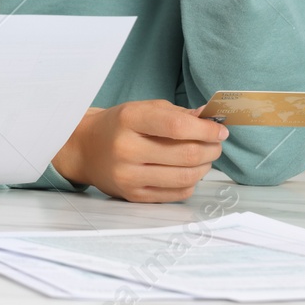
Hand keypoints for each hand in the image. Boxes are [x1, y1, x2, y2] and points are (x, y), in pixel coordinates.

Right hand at [51, 100, 226, 202]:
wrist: (85, 149)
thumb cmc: (118, 126)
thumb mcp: (141, 108)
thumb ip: (176, 113)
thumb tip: (209, 119)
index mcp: (129, 120)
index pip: (177, 126)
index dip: (206, 129)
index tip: (220, 129)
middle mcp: (126, 148)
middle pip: (185, 154)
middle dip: (211, 148)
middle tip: (216, 144)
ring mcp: (128, 175)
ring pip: (185, 176)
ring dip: (205, 167)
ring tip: (205, 158)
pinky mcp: (133, 195)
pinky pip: (177, 193)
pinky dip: (191, 182)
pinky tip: (188, 172)